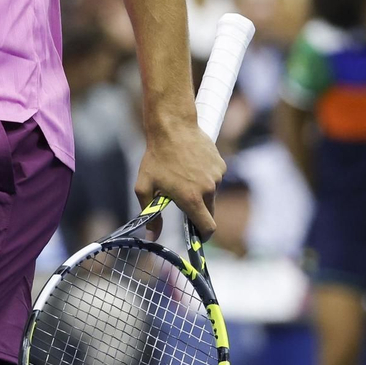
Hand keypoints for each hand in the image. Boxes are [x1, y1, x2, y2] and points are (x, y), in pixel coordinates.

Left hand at [133, 117, 225, 237]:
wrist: (172, 127)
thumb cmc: (155, 157)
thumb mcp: (144, 186)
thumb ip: (149, 215)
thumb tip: (151, 237)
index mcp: (191, 198)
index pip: (208, 228)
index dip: (203, 236)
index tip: (197, 236)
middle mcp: (208, 189)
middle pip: (209, 212)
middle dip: (198, 212)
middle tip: (183, 202)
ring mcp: (217, 176)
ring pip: (211, 194)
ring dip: (200, 192)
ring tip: (183, 175)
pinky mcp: (221, 165)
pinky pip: (215, 178)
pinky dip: (205, 177)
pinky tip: (191, 164)